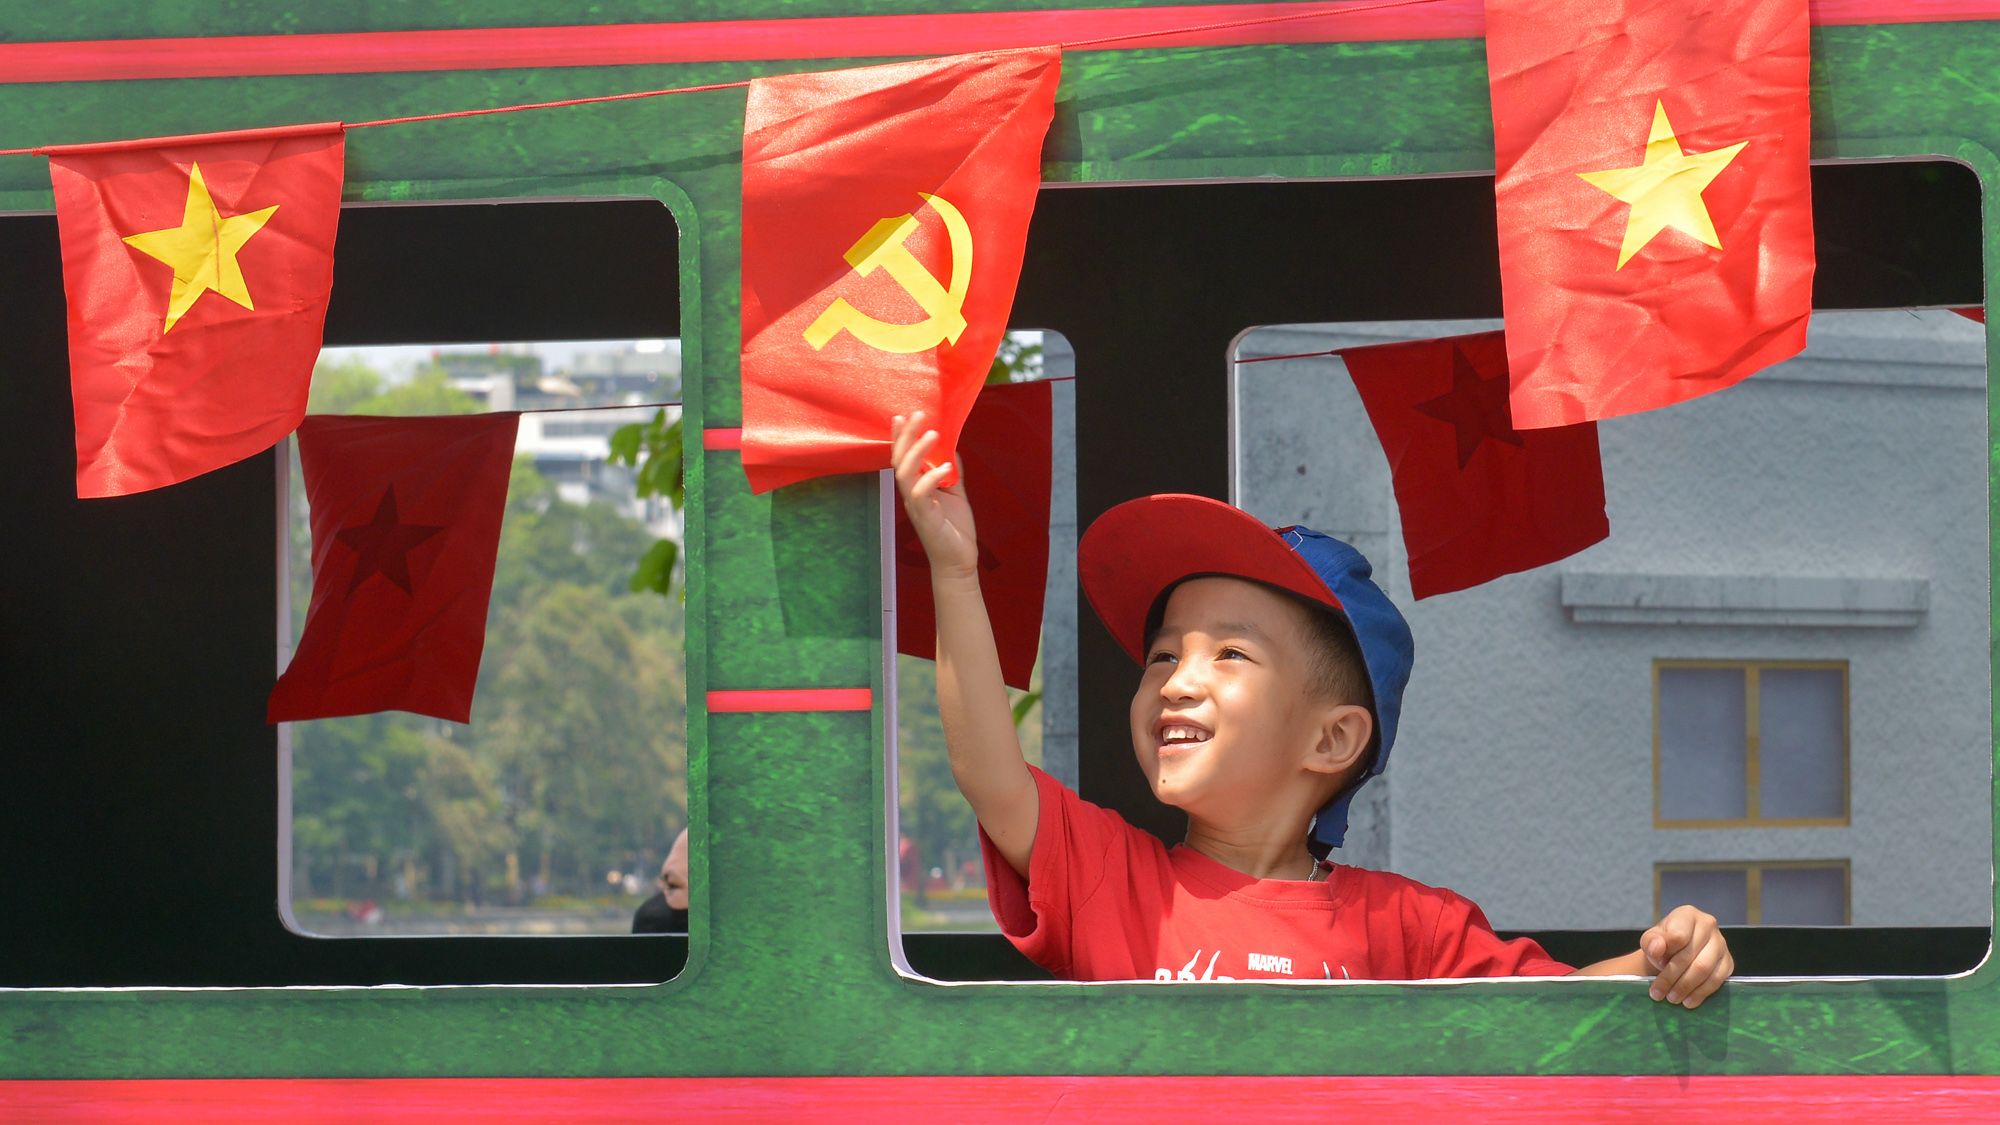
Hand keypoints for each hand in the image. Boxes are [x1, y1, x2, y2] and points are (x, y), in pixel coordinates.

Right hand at [891, 411, 978, 577]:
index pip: (903, 456)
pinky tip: (946, 467)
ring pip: (905, 474)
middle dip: (906, 436)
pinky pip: (922, 494)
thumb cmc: (954, 528)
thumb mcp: (955, 492)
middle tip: (917, 415)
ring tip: (932, 434)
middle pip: (900, 460)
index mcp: (916, 486)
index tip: (902, 416)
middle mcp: (910, 493)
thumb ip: (950, 472)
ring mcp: (916, 505)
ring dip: (917, 452)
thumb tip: (952, 448)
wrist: (958, 560)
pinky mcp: (925, 518)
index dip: (901, 437)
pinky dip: (932, 478)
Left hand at [1641, 904, 1732, 1008]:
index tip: (1654, 965)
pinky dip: (1701, 993)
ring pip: (1704, 969)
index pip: (1679, 935)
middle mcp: (1709, 925)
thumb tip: (1657, 948)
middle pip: (1690, 955)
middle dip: (1672, 977)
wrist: (1675, 954)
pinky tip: (1688, 1001)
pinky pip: (1717, 980)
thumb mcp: (1650, 940)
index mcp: (1688, 914)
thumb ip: (1651, 941)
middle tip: (1658, 993)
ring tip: (1672, 999)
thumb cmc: (1662, 945)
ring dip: (1686, 987)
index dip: (1665, 953)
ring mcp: (1721, 944)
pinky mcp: (1728, 962)